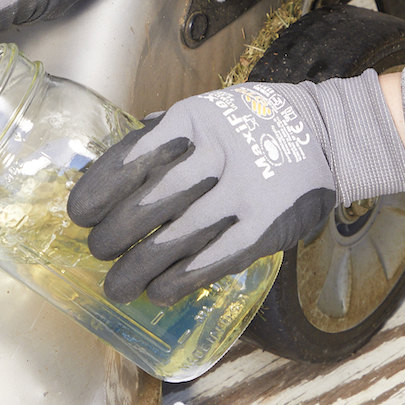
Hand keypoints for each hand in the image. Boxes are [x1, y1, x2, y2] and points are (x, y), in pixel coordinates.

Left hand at [67, 71, 404, 304]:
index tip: (79, 213)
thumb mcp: (206, 112)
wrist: (325, 135)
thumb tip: (110, 163)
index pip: (128, 159)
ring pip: (171, 240)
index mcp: (188, 122)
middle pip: (143, 204)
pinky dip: (178, 280)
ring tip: (117, 287)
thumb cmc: (254, 124)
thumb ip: (162, 135)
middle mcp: (209, 157)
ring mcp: (237, 195)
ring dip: (136, 269)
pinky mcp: (261, 229)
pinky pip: (210, 261)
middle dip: (112, 235)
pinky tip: (158, 291)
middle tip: (98, 251)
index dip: (96, 191)